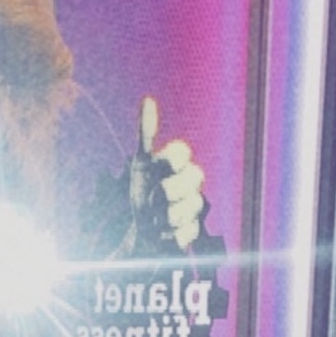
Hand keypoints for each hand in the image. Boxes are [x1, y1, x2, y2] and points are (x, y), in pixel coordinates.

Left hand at [124, 96, 204, 252]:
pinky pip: (189, 231)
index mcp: (179, 164)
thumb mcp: (140, 166)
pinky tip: (164, 234)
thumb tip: (148, 100)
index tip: (155, 170)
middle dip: (169, 190)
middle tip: (153, 200)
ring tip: (156, 220)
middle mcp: (190, 181)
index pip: (182, 151)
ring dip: (168, 216)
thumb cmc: (141, 193)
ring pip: (194, 205)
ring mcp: (194, 205)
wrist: (139, 232)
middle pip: (196, 176)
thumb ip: (146, 135)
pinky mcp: (193, 230)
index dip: (169, 160)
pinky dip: (172, 236)